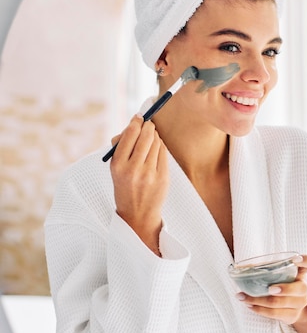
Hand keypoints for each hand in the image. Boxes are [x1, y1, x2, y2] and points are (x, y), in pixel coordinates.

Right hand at [110, 115, 168, 253]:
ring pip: (156, 143)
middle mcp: (133, 169)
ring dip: (155, 136)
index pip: (129, 135)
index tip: (139, 117)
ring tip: (151, 138)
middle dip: (148, 126)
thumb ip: (120, 147)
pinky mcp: (162, 177)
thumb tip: (132, 125)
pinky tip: (157, 148)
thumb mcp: (115, 169)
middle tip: (148, 123)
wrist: (137, 215)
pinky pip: (164, 153)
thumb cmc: (125, 187)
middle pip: (145, 136)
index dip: (136, 122)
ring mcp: (149, 174)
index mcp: (118, 165)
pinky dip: (160, 147)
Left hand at [235, 255, 306, 324]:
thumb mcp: (279, 274)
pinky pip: (275, 314)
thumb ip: (267, 267)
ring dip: (260, 300)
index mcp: (301, 272)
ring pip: (282, 303)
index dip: (306, 260)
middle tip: (270, 288)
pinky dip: (259, 309)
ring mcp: (299, 303)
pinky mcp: (292, 316)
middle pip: (301, 289)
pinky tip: (249, 305)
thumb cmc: (281, 283)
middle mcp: (303, 287)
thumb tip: (242, 266)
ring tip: (243, 297)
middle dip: (285, 289)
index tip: (295, 259)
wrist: (293, 307)